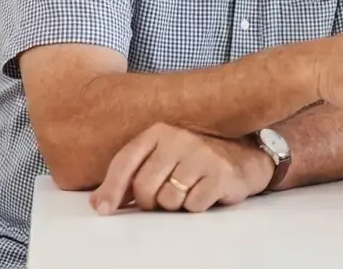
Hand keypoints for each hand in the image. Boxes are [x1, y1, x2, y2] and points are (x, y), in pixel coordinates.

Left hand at [89, 123, 273, 214]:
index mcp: (158, 132)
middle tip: (164, 196)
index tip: (103, 210)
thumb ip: (130, 177)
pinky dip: (196, 206)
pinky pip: (192, 206)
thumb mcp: (161, 159)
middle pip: (144, 187)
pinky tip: (205, 192)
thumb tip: (98, 204)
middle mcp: (178, 138)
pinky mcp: (219, 173)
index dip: (111, 189)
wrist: (244, 157)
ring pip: (168, 200)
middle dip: (150, 201)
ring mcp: (200, 154)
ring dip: (175, 204)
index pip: (125, 162)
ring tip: (188, 189)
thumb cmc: (194, 161)